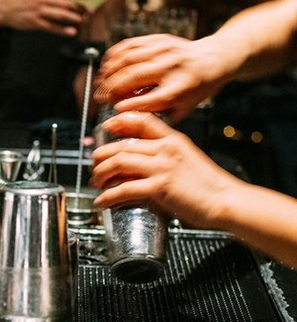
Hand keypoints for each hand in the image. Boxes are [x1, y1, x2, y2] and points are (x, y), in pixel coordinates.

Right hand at [0, 0, 86, 35]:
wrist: (5, 8)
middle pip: (66, 3)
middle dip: (79, 8)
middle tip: (89, 11)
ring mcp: (39, 11)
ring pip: (61, 15)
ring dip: (74, 18)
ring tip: (83, 20)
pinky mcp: (36, 22)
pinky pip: (53, 27)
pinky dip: (63, 30)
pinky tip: (72, 31)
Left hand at [91, 112, 236, 228]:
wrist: (226, 200)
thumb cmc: (209, 184)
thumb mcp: (187, 158)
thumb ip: (165, 155)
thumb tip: (140, 162)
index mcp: (172, 140)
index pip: (141, 121)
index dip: (120, 121)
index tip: (107, 126)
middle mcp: (165, 150)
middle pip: (121, 145)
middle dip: (101, 156)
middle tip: (95, 165)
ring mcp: (161, 167)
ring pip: (117, 163)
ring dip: (101, 174)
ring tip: (96, 182)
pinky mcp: (159, 187)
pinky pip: (124, 189)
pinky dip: (108, 196)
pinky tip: (103, 201)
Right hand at [94, 34, 233, 121]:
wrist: (213, 58)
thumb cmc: (197, 87)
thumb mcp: (184, 108)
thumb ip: (158, 115)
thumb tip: (130, 120)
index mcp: (182, 87)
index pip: (152, 98)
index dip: (130, 105)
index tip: (116, 109)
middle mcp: (172, 66)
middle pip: (134, 76)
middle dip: (111, 88)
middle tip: (100, 97)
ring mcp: (164, 49)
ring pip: (127, 59)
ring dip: (108, 72)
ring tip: (100, 82)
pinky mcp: (157, 39)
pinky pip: (128, 45)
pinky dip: (113, 55)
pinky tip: (107, 65)